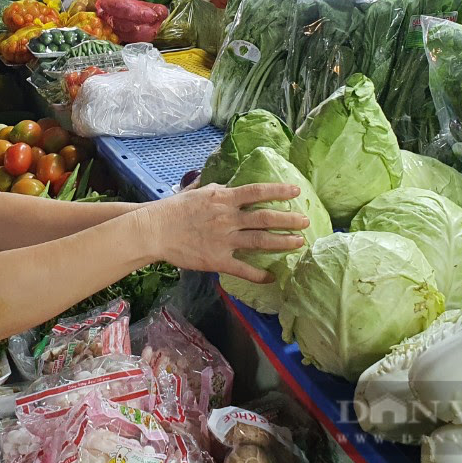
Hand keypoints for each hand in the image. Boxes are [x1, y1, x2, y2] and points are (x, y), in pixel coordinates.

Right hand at [144, 183, 308, 282]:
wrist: (155, 230)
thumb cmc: (174, 209)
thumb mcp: (197, 192)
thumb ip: (216, 189)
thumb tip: (229, 185)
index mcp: (223, 198)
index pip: (257, 192)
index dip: (278, 191)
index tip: (296, 191)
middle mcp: (227, 218)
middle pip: (265, 218)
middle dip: (289, 220)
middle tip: (306, 221)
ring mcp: (224, 240)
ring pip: (260, 241)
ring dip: (282, 243)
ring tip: (299, 243)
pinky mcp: (217, 260)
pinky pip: (243, 268)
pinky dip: (259, 274)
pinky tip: (272, 277)